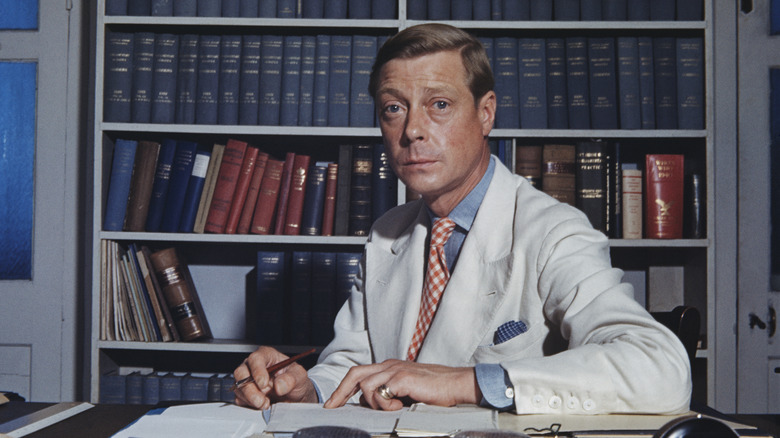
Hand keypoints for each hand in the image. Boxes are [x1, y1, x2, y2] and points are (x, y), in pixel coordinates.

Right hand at [233, 346, 317, 408]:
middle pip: (241, 373)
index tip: (263, 383)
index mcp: (267, 356)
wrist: (295, 396)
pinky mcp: (245, 393)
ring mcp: (247, 380)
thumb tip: (279, 385)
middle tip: (262, 400)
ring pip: (239, 388)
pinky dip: (249, 404)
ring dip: (251, 399)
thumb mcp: (300, 376)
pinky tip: (262, 405)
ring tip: (267, 404)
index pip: (256, 359)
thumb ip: (292, 379)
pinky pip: (240, 398)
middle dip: (250, 389)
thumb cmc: (295, 380)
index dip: (257, 371)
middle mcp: (254, 366)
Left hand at [323, 359, 480, 410]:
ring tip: (391, 408)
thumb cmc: (435, 390)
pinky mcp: (403, 377)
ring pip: (365, 385)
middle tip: (332, 407)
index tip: (334, 403)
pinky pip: (380, 392)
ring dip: (373, 402)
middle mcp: (389, 365)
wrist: (456, 384)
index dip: (344, 388)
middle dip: (340, 392)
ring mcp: (395, 369)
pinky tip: (398, 406)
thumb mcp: (407, 391)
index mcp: (389, 367)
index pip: (360, 373)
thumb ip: (390, 394)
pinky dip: (384, 403)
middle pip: (355, 373)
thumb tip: (372, 407)